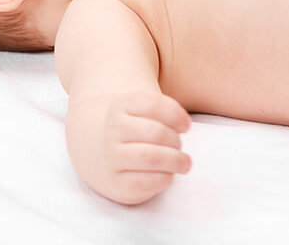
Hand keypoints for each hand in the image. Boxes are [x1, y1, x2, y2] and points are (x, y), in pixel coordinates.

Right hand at [76, 91, 191, 204]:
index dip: (176, 114)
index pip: (153, 104)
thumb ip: (165, 109)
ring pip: (151, 157)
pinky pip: (147, 181)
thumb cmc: (136, 130)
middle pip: (156, 132)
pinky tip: (168, 174)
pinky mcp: (117, 183)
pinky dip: (166, 178)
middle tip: (179, 146)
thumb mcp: (143, 110)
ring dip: (176, 160)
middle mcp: (113, 130)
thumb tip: (185, 124)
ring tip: (184, 163)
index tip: (186, 126)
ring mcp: (112, 157)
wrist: (102, 155)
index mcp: (121, 106)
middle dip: (176, 141)